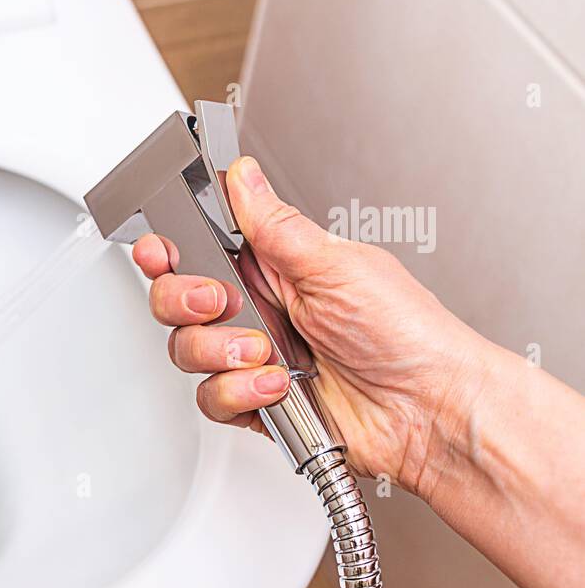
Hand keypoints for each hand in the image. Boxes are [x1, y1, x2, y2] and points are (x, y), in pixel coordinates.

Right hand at [132, 155, 492, 497]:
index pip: (200, 249)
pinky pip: (211, 398)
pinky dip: (240, 392)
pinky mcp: (254, 402)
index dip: (167, 250)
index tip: (159, 252)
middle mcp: (259, 311)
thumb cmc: (407, 334)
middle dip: (187, 301)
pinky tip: (278, 386)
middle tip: (222, 304)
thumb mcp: (338, 265)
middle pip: (177, 301)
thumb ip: (276, 226)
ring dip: (223, 353)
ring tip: (268, 353)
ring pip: (187, 351)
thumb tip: (244, 178)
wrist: (427, 410)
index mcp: (277, 267)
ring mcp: (254, 359)